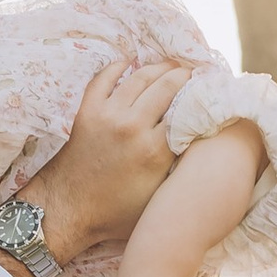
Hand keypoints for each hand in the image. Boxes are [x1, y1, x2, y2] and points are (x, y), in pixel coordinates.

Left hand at [10, 60, 181, 268]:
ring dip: (158, 67)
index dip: (199, 97)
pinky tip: (129, 62)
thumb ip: (177, 169)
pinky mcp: (87, 111)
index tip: (207, 90)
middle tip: (191, 72)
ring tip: (169, 66)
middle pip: (166, 86)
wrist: (69, 210)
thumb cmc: (116, 213)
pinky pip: (104, 78)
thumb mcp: (157, 198)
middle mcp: (132, 126)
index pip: (186, 111)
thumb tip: (196, 141)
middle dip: (183, 75)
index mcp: (155, 151)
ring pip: (139, 77)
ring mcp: (108, 115)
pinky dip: (118, 67)